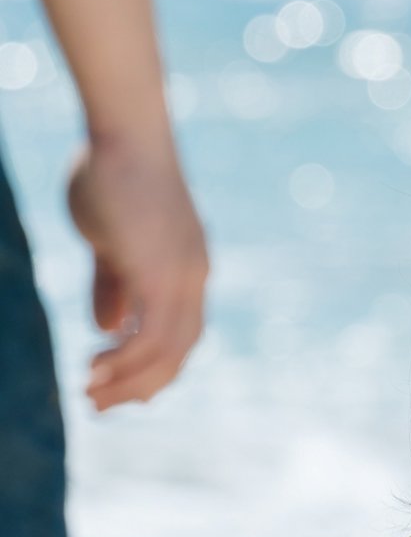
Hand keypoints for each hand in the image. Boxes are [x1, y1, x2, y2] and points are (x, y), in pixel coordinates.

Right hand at [67, 132, 207, 410]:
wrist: (124, 131)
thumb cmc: (112, 173)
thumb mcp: (110, 239)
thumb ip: (113, 284)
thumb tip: (108, 329)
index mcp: (188, 269)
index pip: (183, 334)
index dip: (156, 367)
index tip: (126, 389)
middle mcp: (193, 277)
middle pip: (179, 352)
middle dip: (142, 385)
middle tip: (102, 405)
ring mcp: (181, 276)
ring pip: (165, 352)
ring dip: (128, 380)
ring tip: (91, 394)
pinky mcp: (160, 273)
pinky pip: (149, 336)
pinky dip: (125, 360)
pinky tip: (96, 368)